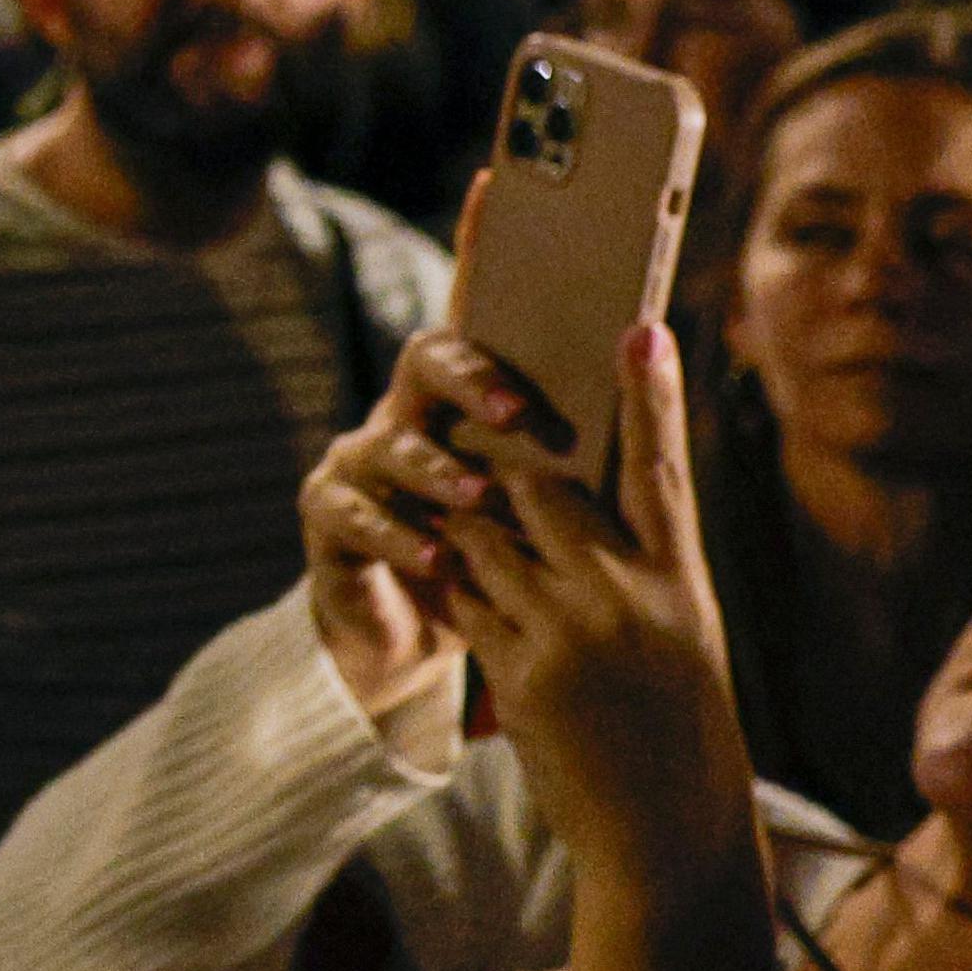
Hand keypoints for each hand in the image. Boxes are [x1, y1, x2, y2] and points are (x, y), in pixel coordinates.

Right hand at [300, 322, 553, 722]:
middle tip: (517, 414)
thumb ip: (567, 464)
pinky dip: (395, 535)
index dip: (499, 335)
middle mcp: (404, 414)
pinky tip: (437, 558)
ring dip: (437, 469)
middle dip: (472, 383)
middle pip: (425, 363)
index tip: (556, 352)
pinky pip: (353, 514)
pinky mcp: (328, 515)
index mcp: (458, 400)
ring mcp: (359, 462)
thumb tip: (643, 416)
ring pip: (389, 445)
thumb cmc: (491, 562)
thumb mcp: (535, 513)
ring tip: (479, 495)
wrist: (413, 634)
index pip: (475, 336)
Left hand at [418, 321, 772, 970]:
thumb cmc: (680, 731)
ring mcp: (572, 636)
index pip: (664, 470)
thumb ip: (639, 569)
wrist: (668, 836)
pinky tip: (440, 582)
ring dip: (462, 526)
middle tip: (480, 444)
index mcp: (680, 582)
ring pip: (485, 537)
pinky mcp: (521, 675)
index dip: (653, 394)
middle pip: (542, 487)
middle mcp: (629, 598)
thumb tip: (585, 505)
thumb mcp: (683, 638)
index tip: (641, 325)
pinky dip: (448, 586)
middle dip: (505, 469)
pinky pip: (461, 601)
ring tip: (452, 513)